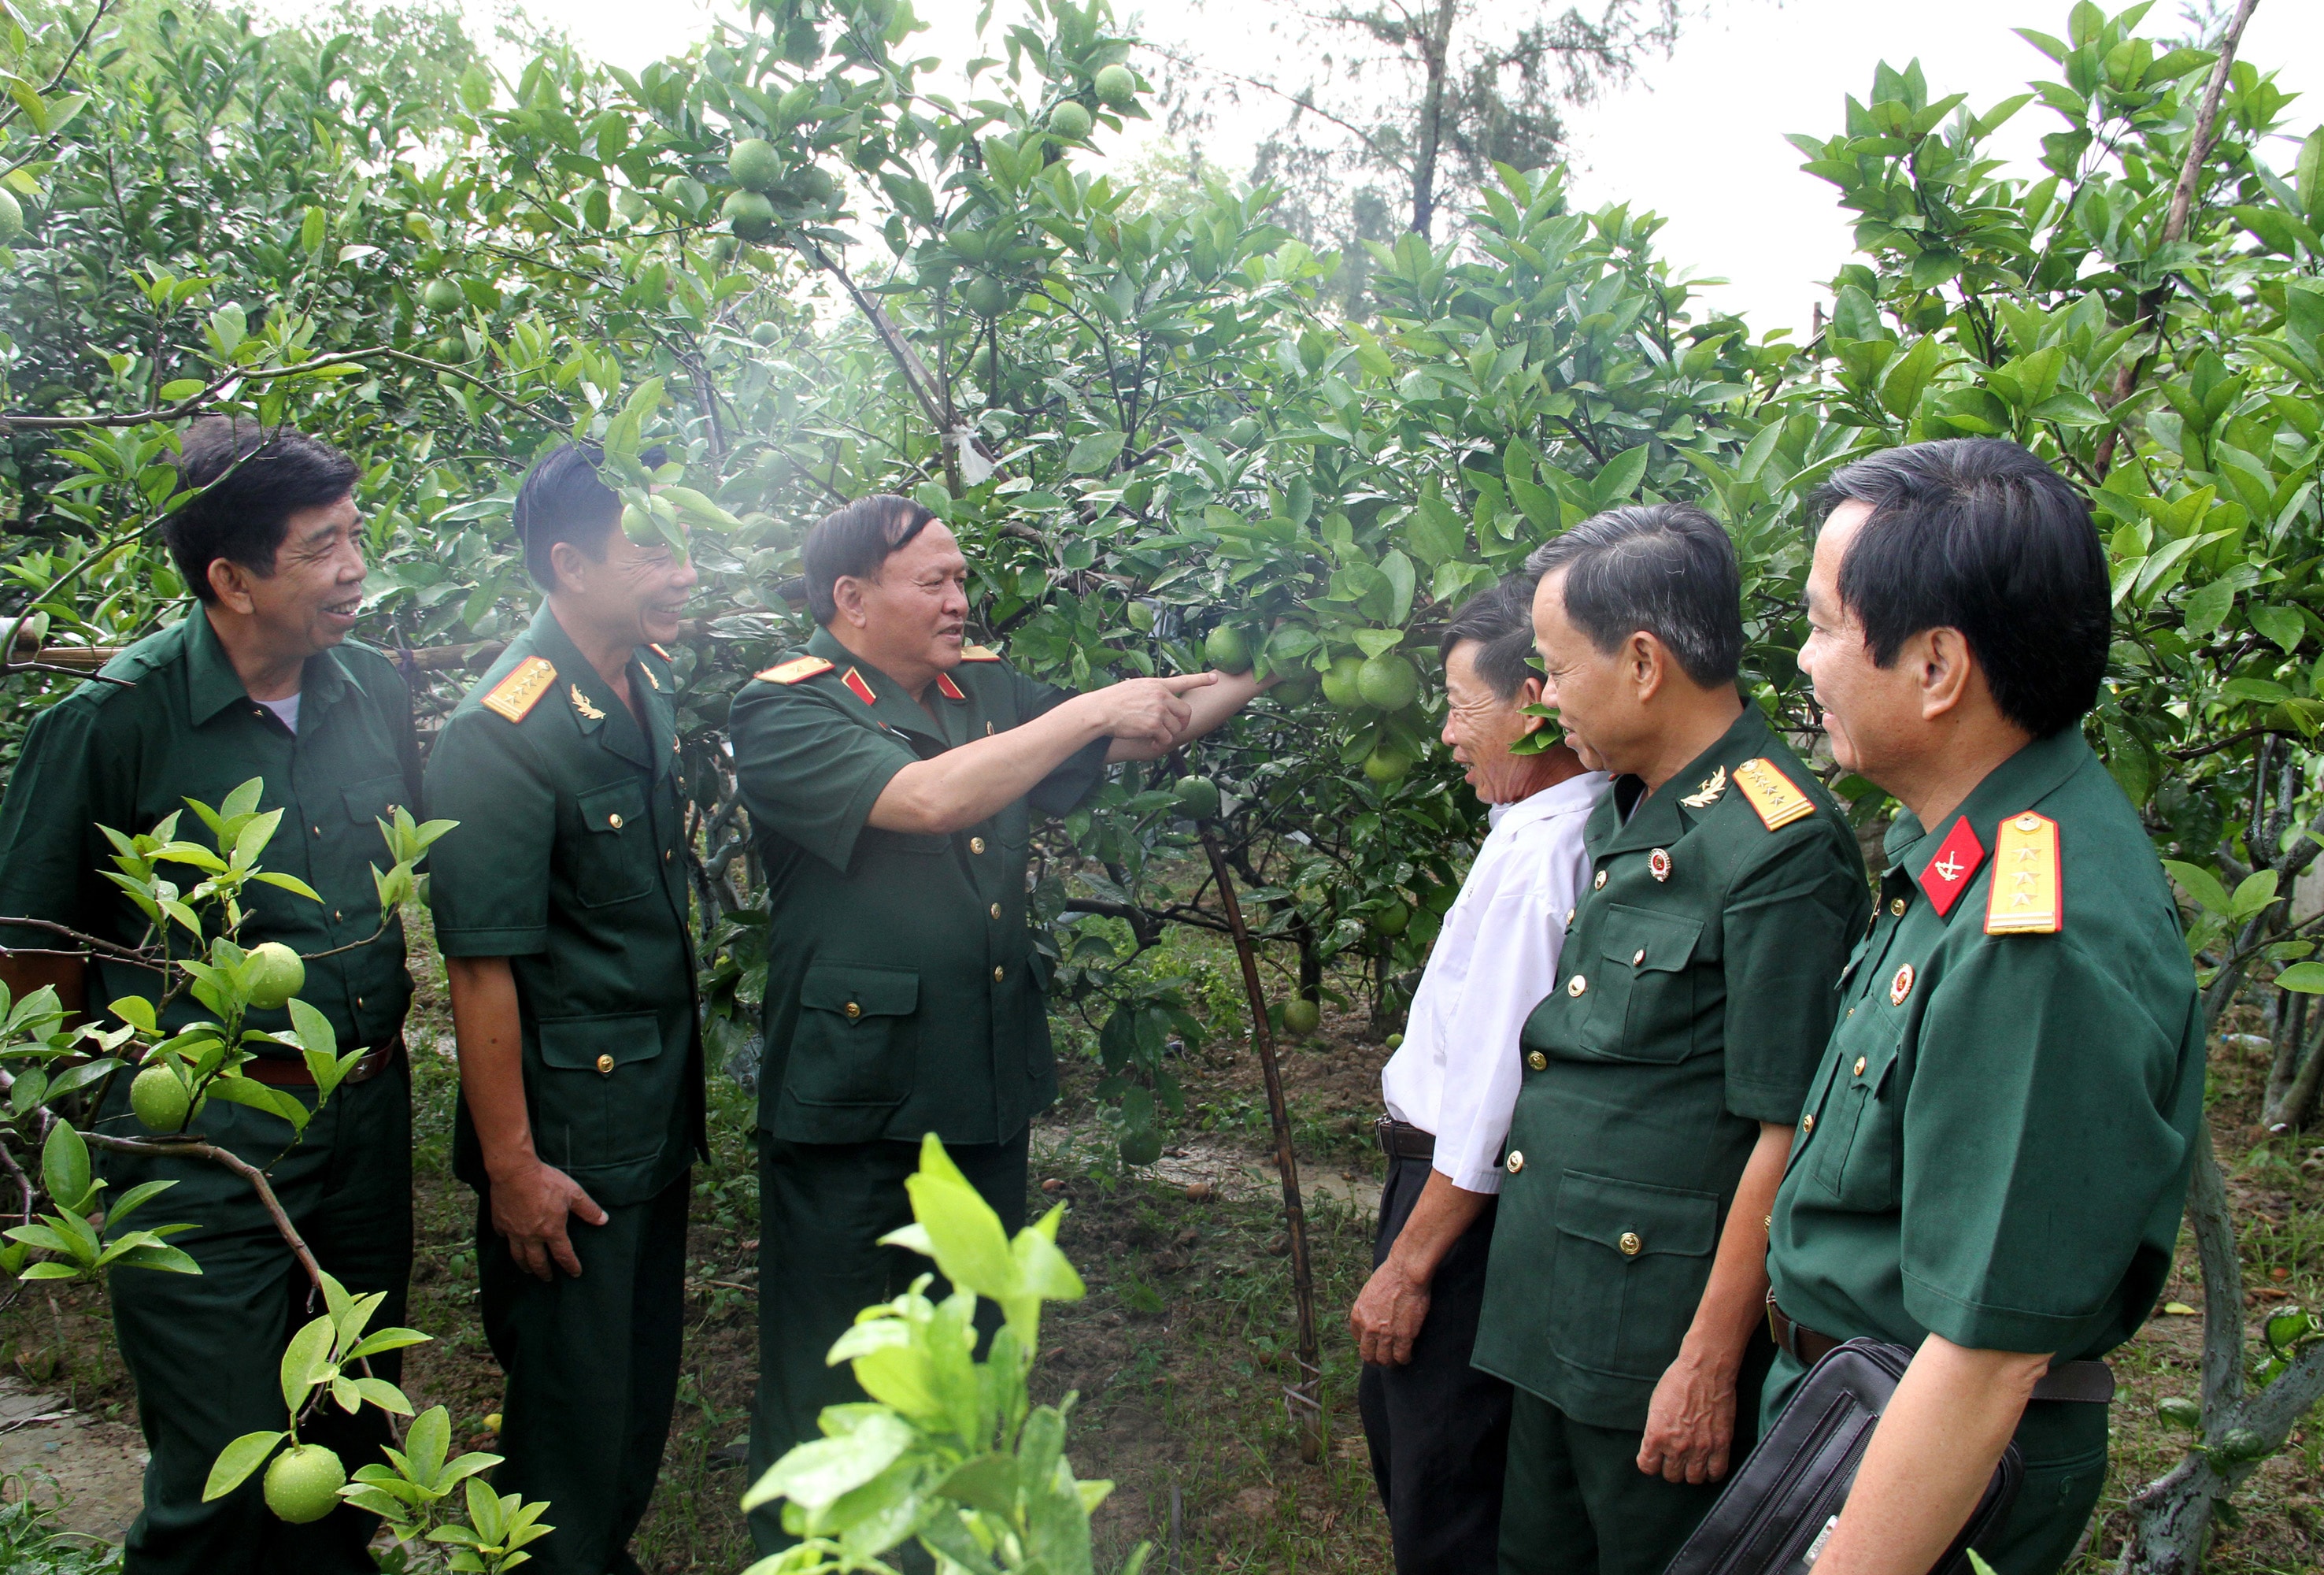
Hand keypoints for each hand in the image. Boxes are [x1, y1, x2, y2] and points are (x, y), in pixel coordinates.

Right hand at [489, 1156, 608, 1279]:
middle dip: (544, 1272)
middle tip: (547, 1278)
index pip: (563, 1255)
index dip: (571, 1266)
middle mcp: (532, 1236)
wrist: (515, 1172)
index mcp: (551, 1230)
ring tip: (528, 1269)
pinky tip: (509, 1242)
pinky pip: (503, 1237)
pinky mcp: (500, 1223)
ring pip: (518, 1256)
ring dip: (524, 1265)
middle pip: (537, 1262)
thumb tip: (604, 1220)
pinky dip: (507, 1243)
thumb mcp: (573, 1193)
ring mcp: (514, 1231)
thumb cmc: (545, 1181)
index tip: (575, 1273)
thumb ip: (588, 1209)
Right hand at [1083, 671, 1216, 753]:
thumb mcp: (1136, 686)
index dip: (1201, 679)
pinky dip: (1160, 743)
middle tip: (1175, 728)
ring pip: (1176, 727)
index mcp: (1157, 684)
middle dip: (1182, 723)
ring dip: (1168, 735)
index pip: (1184, 680)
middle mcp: (1161, 696)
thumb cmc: (1114, 700)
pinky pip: (1166, 738)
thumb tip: (1162, 698)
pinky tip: (1151, 743)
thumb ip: (1152, 691)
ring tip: (1155, 736)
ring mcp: (1158, 710)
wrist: (1102, 710)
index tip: (1215, 679)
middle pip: (1186, 711)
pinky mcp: (1154, 725)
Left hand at [1349, 1259, 1431, 1365]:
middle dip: (1374, 1359)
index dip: (1366, 1341)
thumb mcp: (1368, 1291)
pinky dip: (1404, 1359)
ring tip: (1395, 1360)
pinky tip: (1407, 1357)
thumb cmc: (1390, 1276)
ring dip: (1389, 1362)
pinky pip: (1401, 1356)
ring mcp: (1385, 1334)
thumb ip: (1368, 1307)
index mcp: (1357, 1315)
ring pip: (1384, 1359)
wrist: (1405, 1273)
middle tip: (1382, 1359)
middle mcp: (1368, 1328)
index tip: (1373, 1342)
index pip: (1357, 1337)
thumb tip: (1374, 1315)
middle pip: (1367, 1354)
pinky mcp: (1403, 1336)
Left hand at [1637, 1348, 1738, 1483]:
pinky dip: (1712, 1474)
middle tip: (1676, 1459)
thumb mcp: (1655, 1406)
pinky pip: (1717, 1473)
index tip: (1655, 1459)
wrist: (1705, 1371)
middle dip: (1672, 1469)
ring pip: (1694, 1479)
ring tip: (1693, 1463)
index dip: (1651, 1464)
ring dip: (1692, 1473)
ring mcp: (1699, 1448)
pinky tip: (1709, 1466)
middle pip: (1672, 1476)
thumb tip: (1656, 1445)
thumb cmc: (1677, 1382)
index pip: (1648, 1467)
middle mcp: (1676, 1447)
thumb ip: (1655, 1430)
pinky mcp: (1720, 1446)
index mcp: (1656, 1436)